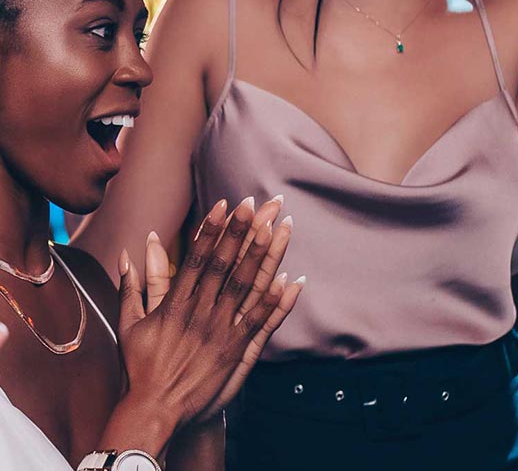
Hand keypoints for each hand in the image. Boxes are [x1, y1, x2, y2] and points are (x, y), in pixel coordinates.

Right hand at [116, 196, 301, 428]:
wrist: (154, 410)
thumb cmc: (139, 369)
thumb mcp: (129, 325)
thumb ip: (132, 287)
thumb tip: (129, 253)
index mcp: (175, 303)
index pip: (198, 258)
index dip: (213, 229)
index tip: (225, 205)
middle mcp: (200, 312)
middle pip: (226, 264)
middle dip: (242, 231)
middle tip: (257, 203)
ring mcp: (220, 330)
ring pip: (246, 285)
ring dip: (263, 255)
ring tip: (277, 228)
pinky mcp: (235, 350)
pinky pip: (260, 320)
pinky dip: (276, 300)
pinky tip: (291, 279)